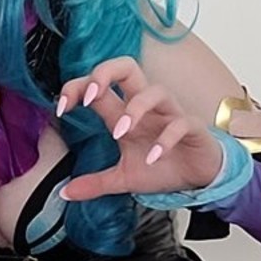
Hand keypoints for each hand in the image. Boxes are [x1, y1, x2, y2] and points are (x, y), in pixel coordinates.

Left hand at [56, 57, 224, 200]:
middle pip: (127, 67)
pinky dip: (166, 138)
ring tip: (121, 132)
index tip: (62, 109)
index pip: (99, 85)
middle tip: (89, 97)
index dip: (77, 88)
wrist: (198, 178)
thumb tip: (64, 192)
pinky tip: (154, 157)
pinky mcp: (192, 128)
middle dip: (104, 73)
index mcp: (125, 113)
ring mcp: (170, 115)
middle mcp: (146, 108)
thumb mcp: (122, 178)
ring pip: (156, 90)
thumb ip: (94, 183)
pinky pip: (181, 123)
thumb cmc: (163, 167)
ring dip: (135, 108)